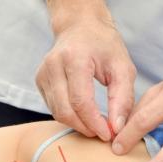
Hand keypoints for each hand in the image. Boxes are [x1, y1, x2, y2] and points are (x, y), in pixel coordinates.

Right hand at [36, 16, 135, 141]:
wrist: (80, 27)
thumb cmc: (103, 45)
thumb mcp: (123, 68)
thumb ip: (123, 99)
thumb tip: (116, 128)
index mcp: (74, 58)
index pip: (80, 101)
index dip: (94, 123)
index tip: (108, 134)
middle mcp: (53, 65)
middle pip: (65, 111)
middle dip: (85, 127)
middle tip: (102, 132)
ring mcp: (43, 73)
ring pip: (57, 113)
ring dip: (77, 124)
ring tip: (95, 123)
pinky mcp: (39, 81)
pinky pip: (53, 108)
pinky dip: (69, 115)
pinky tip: (83, 112)